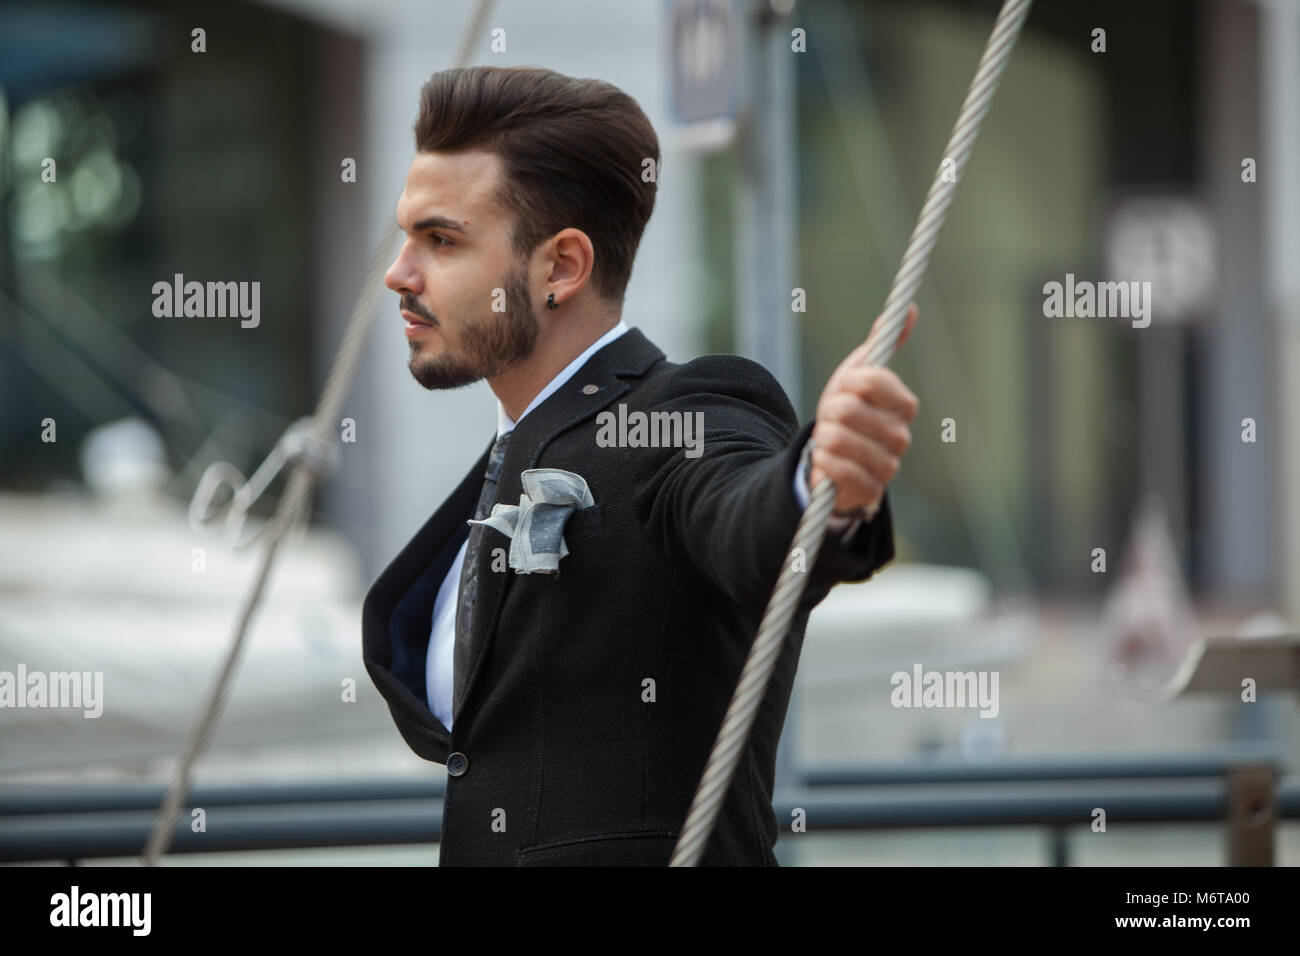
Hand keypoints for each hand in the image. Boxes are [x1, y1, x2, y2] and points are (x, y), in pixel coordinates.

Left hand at [808, 303, 919, 516]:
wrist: (832, 459)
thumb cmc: (846, 413)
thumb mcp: (857, 375)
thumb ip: (882, 343)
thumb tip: (908, 308)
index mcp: (903, 405)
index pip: (872, 380)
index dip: (847, 382)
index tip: (843, 390)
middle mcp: (901, 436)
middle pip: (848, 408)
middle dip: (828, 412)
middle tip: (832, 420)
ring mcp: (889, 465)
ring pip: (838, 438)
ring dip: (822, 438)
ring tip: (830, 442)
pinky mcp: (870, 490)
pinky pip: (837, 467)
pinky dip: (823, 461)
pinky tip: (827, 460)